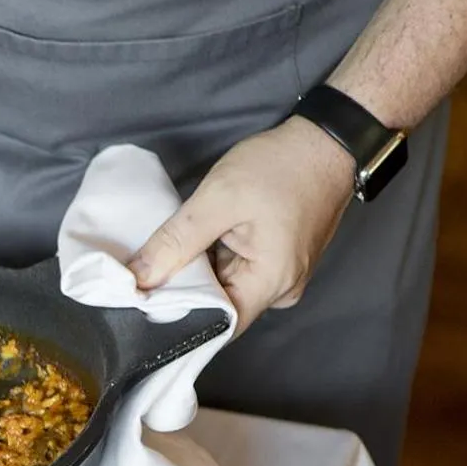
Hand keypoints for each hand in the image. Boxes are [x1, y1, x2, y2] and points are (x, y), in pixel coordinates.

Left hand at [127, 118, 357, 330]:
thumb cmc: (281, 166)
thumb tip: (137, 279)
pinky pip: (237, 272)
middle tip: (142, 278)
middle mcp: (282, 290)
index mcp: (272, 283)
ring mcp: (282, 276)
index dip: (177, 319)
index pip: (217, 326)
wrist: (329, 139)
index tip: (141, 306)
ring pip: (225, 288)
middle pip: (219, 308)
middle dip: (182, 292)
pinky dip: (213, 261)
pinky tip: (194, 245)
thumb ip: (176, 242)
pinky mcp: (277, 261)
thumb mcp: (219, 199)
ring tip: (164, 258)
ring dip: (197, 274)